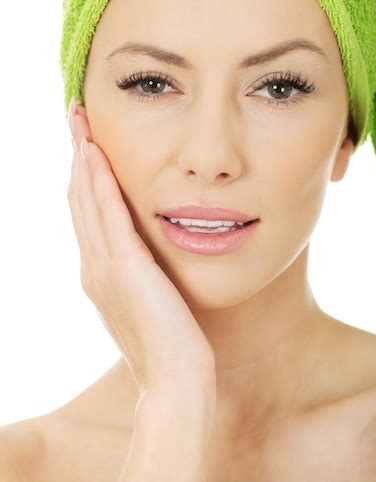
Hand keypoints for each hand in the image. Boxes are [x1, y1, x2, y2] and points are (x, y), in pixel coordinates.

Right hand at [67, 102, 214, 393]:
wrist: (176, 381)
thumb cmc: (172, 344)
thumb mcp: (151, 301)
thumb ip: (142, 275)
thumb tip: (146, 255)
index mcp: (101, 272)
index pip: (88, 212)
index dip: (84, 175)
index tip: (86, 141)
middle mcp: (94, 265)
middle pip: (80, 198)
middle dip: (77, 155)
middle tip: (76, 118)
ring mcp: (105, 266)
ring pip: (86, 200)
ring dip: (82, 157)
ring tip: (79, 121)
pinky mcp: (125, 267)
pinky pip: (107, 214)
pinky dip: (97, 180)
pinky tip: (94, 151)